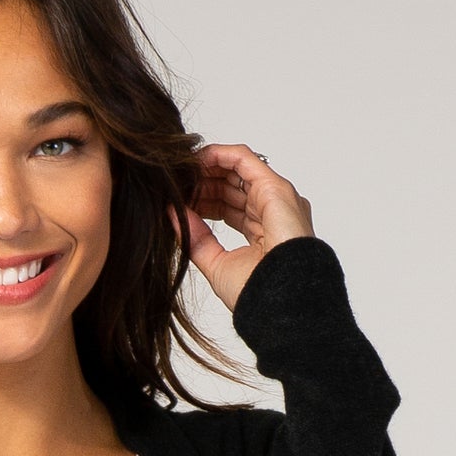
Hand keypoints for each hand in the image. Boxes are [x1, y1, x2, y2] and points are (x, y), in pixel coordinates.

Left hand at [175, 143, 314, 312]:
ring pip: (236, 170)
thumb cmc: (256, 293)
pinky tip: (196, 161)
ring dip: (207, 168)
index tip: (180, 202)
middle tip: (176, 185)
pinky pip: (243, 159)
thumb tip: (175, 217)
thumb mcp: (216, 264)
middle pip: (232, 186)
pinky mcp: (274, 187)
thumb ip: (196, 240)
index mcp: (263, 234)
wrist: (280, 301)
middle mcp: (272, 212)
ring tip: (182, 174)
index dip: (203, 201)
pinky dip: (218, 155)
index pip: (229, 208)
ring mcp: (275, 198)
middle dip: (203, 183)